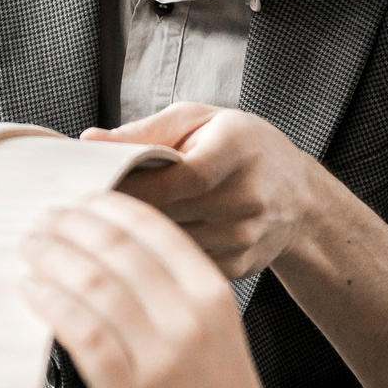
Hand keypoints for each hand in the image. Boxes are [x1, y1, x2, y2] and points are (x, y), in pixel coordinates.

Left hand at [20, 193, 342, 387]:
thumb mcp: (215, 341)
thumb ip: (174, 301)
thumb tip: (112, 265)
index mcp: (213, 297)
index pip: (151, 229)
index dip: (104, 207)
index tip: (75, 203)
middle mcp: (188, 318)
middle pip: (116, 247)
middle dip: (69, 226)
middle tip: (40, 221)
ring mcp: (159, 356)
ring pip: (93, 282)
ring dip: (51, 258)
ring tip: (29, 250)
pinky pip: (80, 330)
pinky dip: (49, 302)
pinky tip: (31, 292)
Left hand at [87, 103, 325, 280]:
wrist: (299, 195)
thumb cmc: (239, 147)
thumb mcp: (198, 121)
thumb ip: (144, 132)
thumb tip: (89, 141)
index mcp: (238, 150)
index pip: (184, 177)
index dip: (137, 186)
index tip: (98, 187)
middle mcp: (249, 197)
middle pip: (172, 212)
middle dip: (127, 209)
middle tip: (88, 204)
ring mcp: (247, 237)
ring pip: (173, 242)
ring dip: (140, 234)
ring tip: (115, 220)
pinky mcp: (240, 266)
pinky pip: (184, 263)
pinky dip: (161, 253)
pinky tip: (148, 239)